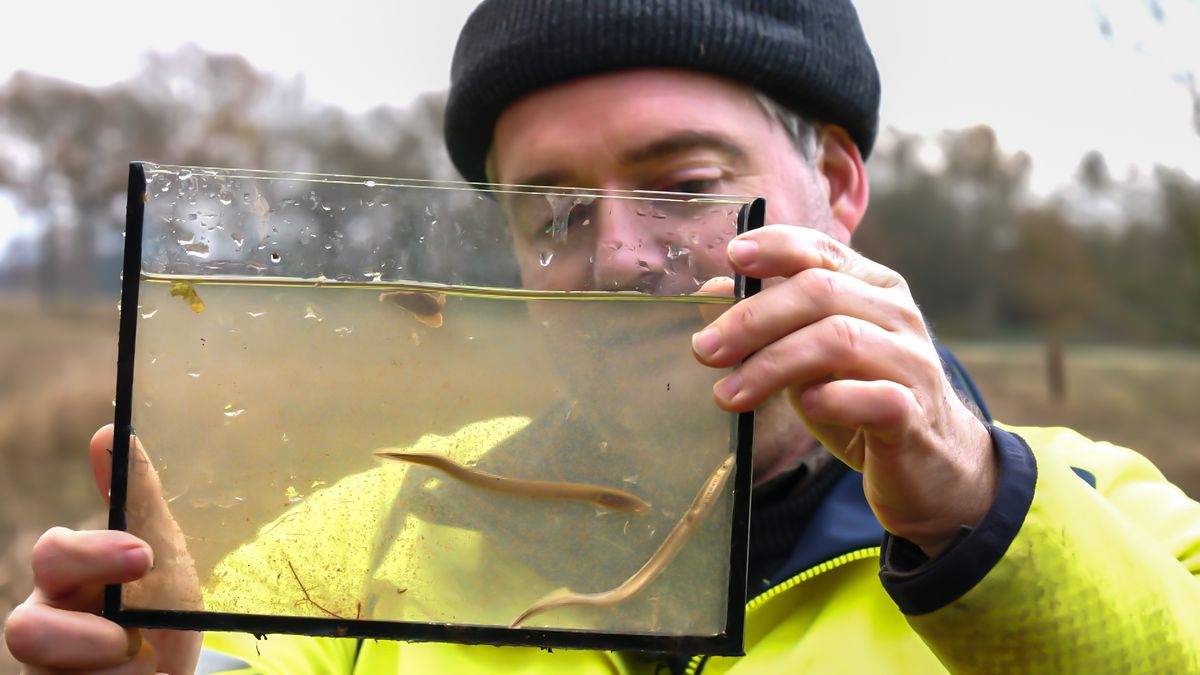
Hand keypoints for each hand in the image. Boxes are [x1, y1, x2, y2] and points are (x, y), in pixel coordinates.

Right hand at [4, 426, 201, 672]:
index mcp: (67, 579)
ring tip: (145, 668)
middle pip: (26, 631)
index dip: (92, 554)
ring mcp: (46, 671)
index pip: (54, 554)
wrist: (176, 674)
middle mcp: (44, 625)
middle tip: (131, 640)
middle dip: (83, 637)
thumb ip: (135, 500)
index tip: (144, 556)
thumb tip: (109, 429)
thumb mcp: (162, 554)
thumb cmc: (160, 612)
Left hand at [691, 225, 996, 554]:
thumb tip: (713, 287)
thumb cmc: (859, 400)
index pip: (823, 250)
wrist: (927, 467)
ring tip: (728, 394)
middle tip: (705, 350)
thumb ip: (768, 322)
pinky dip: (834, 398)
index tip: (732, 256)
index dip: (776, 247)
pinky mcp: (916, 414)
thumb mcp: (807, 355)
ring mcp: (912, 362)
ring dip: (772, 364)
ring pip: (840, 340)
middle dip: (754, 319)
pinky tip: (804, 405)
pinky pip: (876, 397)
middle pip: (821, 292)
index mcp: (873, 287)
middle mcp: (898, 315)